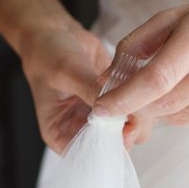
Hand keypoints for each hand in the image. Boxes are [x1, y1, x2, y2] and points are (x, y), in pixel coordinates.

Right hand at [18, 23, 156, 153]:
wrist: (54, 32)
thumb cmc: (47, 54)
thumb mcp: (66, 72)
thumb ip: (91, 92)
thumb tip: (118, 109)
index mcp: (61, 134)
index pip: (88, 155)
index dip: (109, 148)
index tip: (124, 130)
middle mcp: (82, 129)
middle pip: (113, 146)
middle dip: (127, 131)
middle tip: (136, 110)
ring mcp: (101, 115)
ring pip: (129, 128)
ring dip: (138, 114)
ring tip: (138, 93)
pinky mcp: (115, 99)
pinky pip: (134, 107)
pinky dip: (141, 99)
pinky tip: (140, 84)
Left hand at [91, 0, 188, 124]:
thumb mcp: (182, 14)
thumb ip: (139, 43)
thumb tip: (106, 78)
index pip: (158, 76)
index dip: (126, 97)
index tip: (102, 109)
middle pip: (167, 101)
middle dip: (139, 105)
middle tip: (126, 99)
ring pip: (181, 115)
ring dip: (163, 107)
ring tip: (173, 82)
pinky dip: (187, 107)